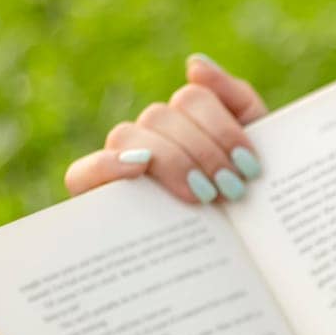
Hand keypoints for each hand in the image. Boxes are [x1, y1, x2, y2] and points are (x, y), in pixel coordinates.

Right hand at [64, 53, 268, 203]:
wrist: (242, 269)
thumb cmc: (248, 212)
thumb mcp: (253, 157)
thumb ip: (237, 102)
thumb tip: (192, 65)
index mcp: (186, 126)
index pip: (192, 99)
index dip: (222, 126)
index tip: (249, 165)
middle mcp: (149, 139)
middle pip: (161, 114)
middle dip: (203, 151)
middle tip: (231, 188)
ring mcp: (118, 167)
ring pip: (128, 134)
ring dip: (170, 159)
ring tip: (204, 196)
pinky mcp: (96, 200)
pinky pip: (82, 173)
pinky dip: (109, 165)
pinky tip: (139, 168)